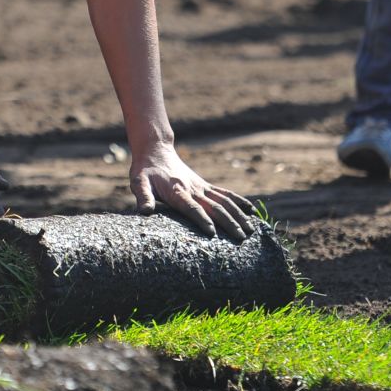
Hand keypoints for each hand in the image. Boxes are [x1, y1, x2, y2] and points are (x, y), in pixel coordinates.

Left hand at [129, 142, 258, 241]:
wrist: (156, 151)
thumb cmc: (145, 171)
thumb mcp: (139, 182)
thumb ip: (143, 196)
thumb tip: (145, 212)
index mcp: (177, 192)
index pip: (192, 208)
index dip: (202, 220)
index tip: (213, 233)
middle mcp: (193, 189)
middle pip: (214, 207)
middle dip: (228, 223)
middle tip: (241, 238)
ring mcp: (202, 187)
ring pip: (224, 201)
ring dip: (238, 215)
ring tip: (251, 230)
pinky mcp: (205, 185)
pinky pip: (225, 194)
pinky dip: (239, 201)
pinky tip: (251, 210)